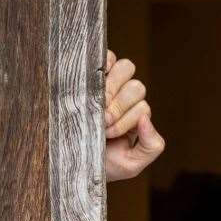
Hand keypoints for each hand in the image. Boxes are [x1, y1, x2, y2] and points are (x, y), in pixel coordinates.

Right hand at [103, 51, 163, 182]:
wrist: (69, 161)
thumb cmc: (99, 162)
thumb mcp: (131, 164)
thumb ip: (151, 145)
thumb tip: (147, 118)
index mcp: (136, 116)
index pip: (142, 107)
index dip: (126, 119)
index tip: (107, 133)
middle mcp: (126, 97)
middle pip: (137, 87)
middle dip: (119, 106)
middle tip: (101, 121)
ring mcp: (109, 82)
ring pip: (126, 68)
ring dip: (111, 88)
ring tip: (95, 105)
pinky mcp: (92, 72)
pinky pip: (108, 56)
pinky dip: (104, 64)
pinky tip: (92, 84)